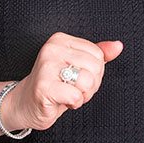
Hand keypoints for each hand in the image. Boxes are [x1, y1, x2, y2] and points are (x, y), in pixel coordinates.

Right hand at [6, 31, 122, 130]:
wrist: (25, 102)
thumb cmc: (54, 83)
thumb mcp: (77, 65)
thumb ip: (98, 54)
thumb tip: (118, 45)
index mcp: (61, 40)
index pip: (98, 54)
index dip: (95, 72)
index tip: (78, 77)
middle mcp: (52, 49)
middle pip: (95, 67)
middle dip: (90, 85)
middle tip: (74, 88)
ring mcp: (46, 67)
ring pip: (87, 81)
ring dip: (83, 95)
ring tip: (69, 94)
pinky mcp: (43, 86)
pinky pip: (76, 95)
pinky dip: (74, 103)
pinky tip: (62, 101)